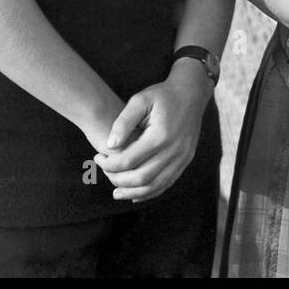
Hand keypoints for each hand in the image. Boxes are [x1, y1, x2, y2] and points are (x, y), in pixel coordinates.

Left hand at [92, 63, 211, 202]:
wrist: (191, 94)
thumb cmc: (162, 95)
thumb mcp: (140, 100)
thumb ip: (123, 122)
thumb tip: (110, 145)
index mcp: (160, 135)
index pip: (129, 160)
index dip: (109, 164)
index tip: (98, 158)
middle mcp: (174, 150)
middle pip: (141, 177)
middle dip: (118, 180)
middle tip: (104, 172)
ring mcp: (182, 158)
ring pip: (155, 185)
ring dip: (133, 192)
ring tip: (116, 193)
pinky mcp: (186, 161)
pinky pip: (167, 183)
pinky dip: (150, 192)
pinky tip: (136, 194)